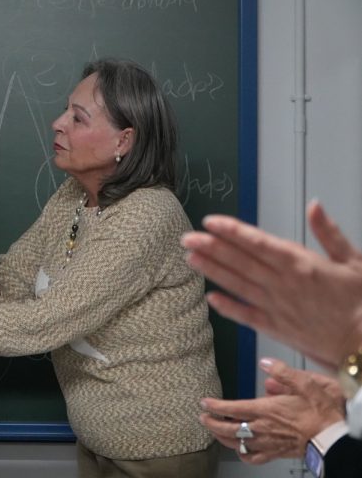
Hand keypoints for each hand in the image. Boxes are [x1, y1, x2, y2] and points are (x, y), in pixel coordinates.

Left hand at [181, 200, 361, 368]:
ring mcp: (277, 307)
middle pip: (241, 262)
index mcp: (301, 264)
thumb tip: (314, 204)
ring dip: (212, 271)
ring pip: (238, 285)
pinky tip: (210, 297)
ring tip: (190, 258)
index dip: (232, 231)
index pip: (259, 243)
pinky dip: (227, 307)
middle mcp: (284, 284)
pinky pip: (246, 316)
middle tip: (186, 237)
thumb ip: (329, 232)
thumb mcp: (354, 260)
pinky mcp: (276, 327)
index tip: (210, 221)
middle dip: (211, 247)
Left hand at [199, 357, 344, 464]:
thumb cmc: (320, 412)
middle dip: (211, 423)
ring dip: (222, 437)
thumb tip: (265, 362)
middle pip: (228, 428)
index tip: (204, 403)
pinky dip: (243, 455)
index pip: (231, 408)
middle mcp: (263, 428)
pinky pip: (254, 458)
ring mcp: (268, 442)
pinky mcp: (276, 453)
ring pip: (237, 443)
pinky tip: (239, 451)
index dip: (214, 406)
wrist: (333, 437)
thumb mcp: (305, 384)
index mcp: (265, 410)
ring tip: (214, 431)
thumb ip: (282, 372)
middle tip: (202, 418)